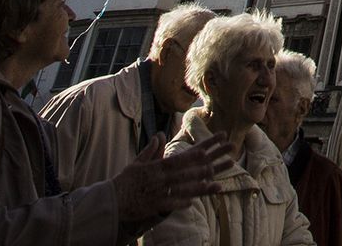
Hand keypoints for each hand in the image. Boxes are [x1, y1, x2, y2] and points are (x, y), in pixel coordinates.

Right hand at [113, 133, 228, 219]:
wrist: (109, 201)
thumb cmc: (125, 182)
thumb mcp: (137, 164)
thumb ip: (151, 150)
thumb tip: (160, 135)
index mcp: (160, 165)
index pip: (187, 153)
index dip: (206, 145)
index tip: (220, 137)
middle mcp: (162, 176)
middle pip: (192, 168)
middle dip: (213, 160)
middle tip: (231, 153)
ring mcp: (159, 191)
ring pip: (185, 186)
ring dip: (203, 184)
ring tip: (220, 181)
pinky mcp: (153, 205)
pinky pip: (170, 203)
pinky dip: (181, 202)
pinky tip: (194, 201)